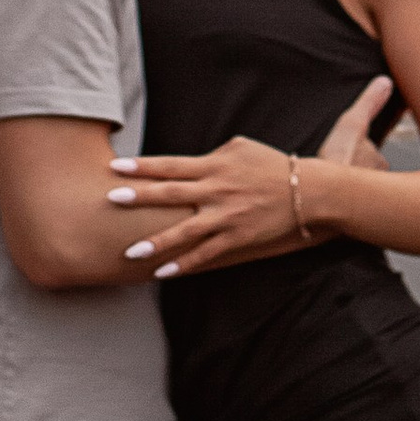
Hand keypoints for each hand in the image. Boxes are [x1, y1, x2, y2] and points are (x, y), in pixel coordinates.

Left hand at [105, 80, 386, 276]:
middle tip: (110, 199)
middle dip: (139, 197)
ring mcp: (227, 216)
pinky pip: (205, 254)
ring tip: (129, 252)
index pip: (171, 165)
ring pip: (184, 231)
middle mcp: (216, 190)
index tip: (116, 167)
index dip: (142, 166)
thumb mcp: (242, 148)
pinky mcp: (238, 238)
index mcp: (215, 165)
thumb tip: (191, 161)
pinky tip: (163, 272)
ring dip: (156, 242)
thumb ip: (213, 154)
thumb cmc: (274, 165)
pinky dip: (183, 264)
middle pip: (170, 194)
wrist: (309, 191)